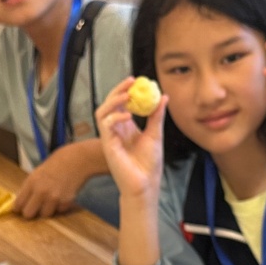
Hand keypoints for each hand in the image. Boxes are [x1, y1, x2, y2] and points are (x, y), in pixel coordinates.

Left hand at [14, 146, 97, 218]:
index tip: (20, 210)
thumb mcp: (37, 173)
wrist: (76, 160)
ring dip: (47, 210)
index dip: (18, 208)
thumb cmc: (56, 165)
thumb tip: (21, 203)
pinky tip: (62, 195)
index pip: (18, 204)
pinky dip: (60, 206)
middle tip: (34, 209)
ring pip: (44, 215)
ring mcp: (53, 198)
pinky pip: (58, 211)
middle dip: (31, 213)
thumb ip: (29, 188)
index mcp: (31, 183)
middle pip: (28, 214)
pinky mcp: (65, 202)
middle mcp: (41, 192)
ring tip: (51, 199)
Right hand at [95, 76, 165, 201]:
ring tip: (127, 96)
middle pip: (109, 104)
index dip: (125, 90)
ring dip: (113, 101)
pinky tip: (128, 116)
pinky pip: (105, 126)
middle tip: (130, 81)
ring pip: (102, 112)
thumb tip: (163, 96)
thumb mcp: (155, 134)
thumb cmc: (149, 163)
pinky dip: (115, 118)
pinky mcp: (108, 146)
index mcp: (125, 126)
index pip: (120, 103)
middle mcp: (115, 130)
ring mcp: (110, 137)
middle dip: (118, 90)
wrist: (146, 184)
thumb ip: (156, 115)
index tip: (136, 80)